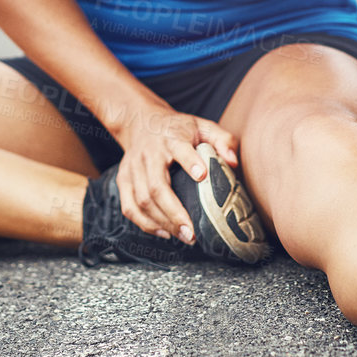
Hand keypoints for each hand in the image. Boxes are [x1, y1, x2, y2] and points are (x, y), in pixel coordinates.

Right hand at [111, 104, 240, 242]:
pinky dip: (145, 224)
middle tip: (192, 232)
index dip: (190, 162)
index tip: (202, 176)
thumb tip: (233, 162)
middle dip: (174, 212)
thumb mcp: (203, 126)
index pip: (180, 149)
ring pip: (142, 200)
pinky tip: (164, 232)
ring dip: (162, 222)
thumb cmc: (178, 129)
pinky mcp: (123, 179)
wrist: (141, 121)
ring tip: (184, 236)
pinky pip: (129, 207)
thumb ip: (222, 140)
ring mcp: (133, 168)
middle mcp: (149, 153)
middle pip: (157, 186)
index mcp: (171, 138)